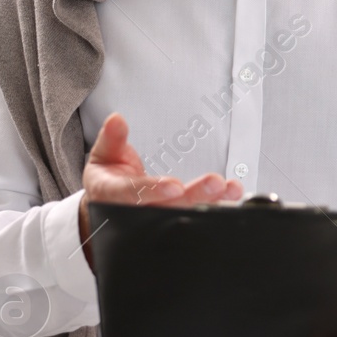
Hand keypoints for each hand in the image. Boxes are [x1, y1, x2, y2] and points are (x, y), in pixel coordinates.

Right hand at [78, 112, 242, 265]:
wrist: (110, 205)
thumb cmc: (108, 179)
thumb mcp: (104, 156)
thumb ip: (112, 139)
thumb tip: (116, 119)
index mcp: (114, 196)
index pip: (133, 194)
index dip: (154, 191)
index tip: (174, 186)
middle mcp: (137, 212)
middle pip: (166, 208)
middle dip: (193, 196)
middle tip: (214, 183)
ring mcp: (158, 217)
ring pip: (185, 212)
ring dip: (211, 201)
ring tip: (231, 189)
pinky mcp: (175, 216)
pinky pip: (197, 213)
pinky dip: (217, 204)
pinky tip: (233, 194)